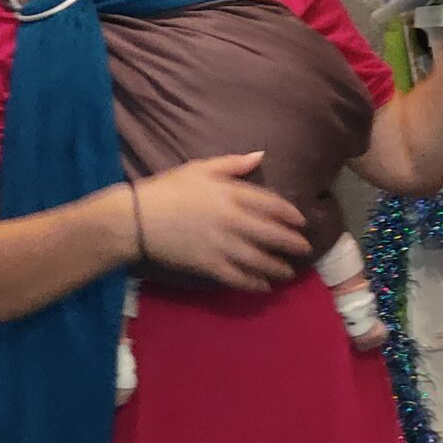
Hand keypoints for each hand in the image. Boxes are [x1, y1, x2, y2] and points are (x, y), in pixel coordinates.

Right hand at [133, 152, 309, 290]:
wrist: (137, 219)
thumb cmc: (168, 189)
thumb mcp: (200, 168)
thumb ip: (233, 164)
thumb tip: (261, 156)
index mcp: (232, 194)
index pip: (272, 205)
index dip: (291, 214)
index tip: (302, 221)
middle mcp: (234, 221)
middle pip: (273, 234)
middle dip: (293, 243)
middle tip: (305, 249)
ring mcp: (223, 246)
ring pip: (261, 260)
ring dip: (279, 267)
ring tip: (289, 272)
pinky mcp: (210, 266)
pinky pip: (239, 278)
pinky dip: (254, 283)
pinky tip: (264, 286)